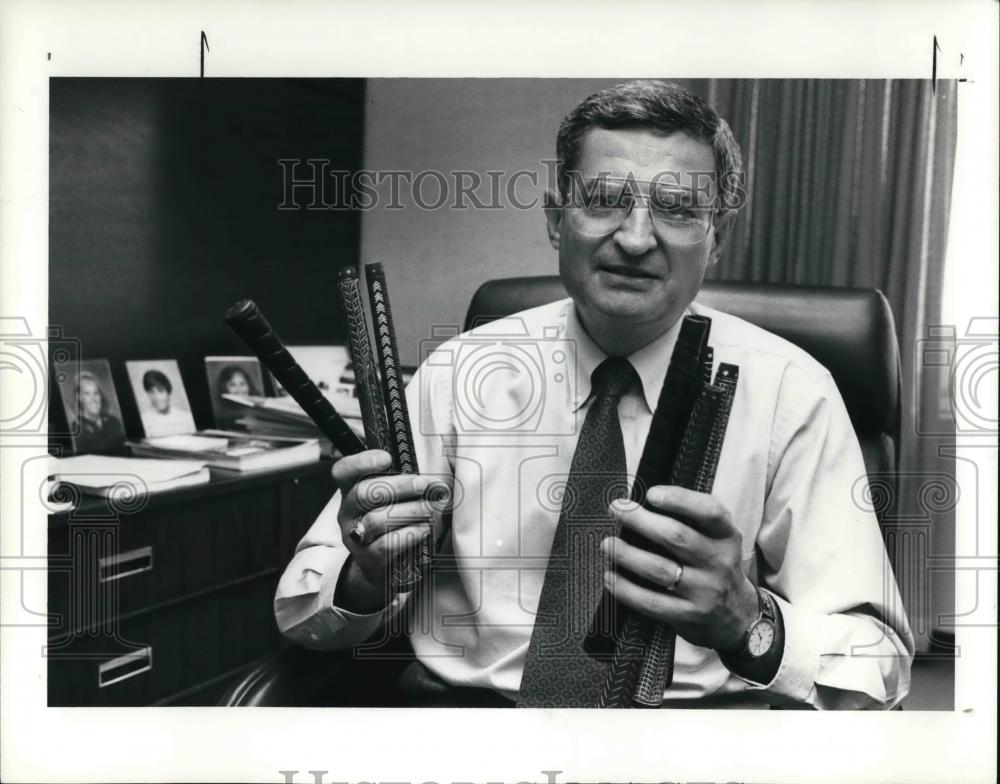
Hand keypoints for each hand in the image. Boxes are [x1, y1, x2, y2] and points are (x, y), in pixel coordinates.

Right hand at [332, 450, 447, 610]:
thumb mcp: (393, 498)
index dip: (361, 462)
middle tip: (425, 484)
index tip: (387, 458)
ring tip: (430, 508)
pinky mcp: (369, 558)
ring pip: (376, 519)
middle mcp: (347, 512)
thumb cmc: (394, 521)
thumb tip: (434, 470)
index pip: (343, 471)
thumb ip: (402, 481)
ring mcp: (356, 536)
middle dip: (399, 486)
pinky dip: (409, 533)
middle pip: (363, 493)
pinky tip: (425, 528)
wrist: (385, 566)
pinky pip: (387, 544)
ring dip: (409, 510)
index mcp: (351, 490)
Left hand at [601, 485, 758, 653]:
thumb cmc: (716, 567)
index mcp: (726, 536)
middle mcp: (718, 562)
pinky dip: (625, 589)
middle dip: (640, 520)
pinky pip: (650, 602)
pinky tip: (610, 577)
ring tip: (608, 544)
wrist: (740, 617)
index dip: (680, 500)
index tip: (651, 494)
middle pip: (676, 537)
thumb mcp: (719, 540)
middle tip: (616, 509)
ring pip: (659, 569)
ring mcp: (704, 591)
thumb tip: (645, 503)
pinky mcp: (689, 615)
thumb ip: (694, 520)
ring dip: (627, 554)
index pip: (709, 512)